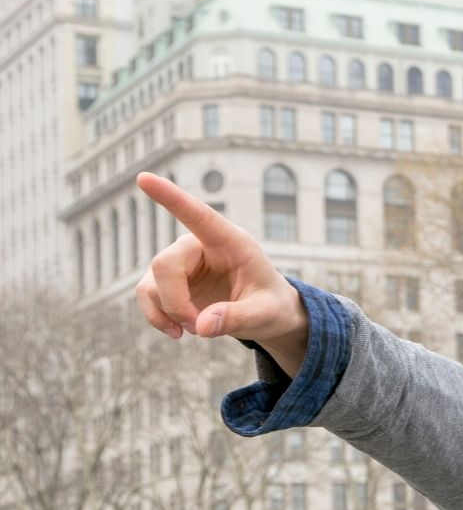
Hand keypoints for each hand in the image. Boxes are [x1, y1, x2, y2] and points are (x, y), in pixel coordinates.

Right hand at [134, 172, 308, 372]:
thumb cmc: (272, 306)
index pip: (198, 215)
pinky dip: (157, 317)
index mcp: (231, 242)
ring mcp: (181, 262)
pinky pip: (146, 295)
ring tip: (194, 330)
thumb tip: (201, 326)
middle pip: (164, 264)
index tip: (144, 178)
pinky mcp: (169, 281)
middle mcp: (200, 245)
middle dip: (174, 301)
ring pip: (150, 283)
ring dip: (167, 312)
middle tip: (196, 327)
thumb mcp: (266, 314)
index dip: (171, 197)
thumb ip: (238, 318)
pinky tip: (177, 332)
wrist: (266, 316)